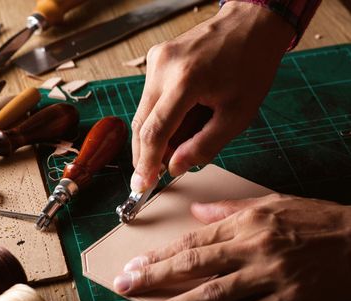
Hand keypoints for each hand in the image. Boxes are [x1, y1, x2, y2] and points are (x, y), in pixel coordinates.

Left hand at [113, 194, 350, 300]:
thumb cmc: (315, 219)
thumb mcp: (270, 203)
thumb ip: (228, 208)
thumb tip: (195, 212)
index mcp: (246, 223)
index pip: (193, 241)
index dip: (161, 254)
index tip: (135, 263)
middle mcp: (252, 248)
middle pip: (193, 266)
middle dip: (154, 278)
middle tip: (124, 287)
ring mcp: (270, 276)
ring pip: (213, 294)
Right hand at [130, 2, 294, 191]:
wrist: (250, 23)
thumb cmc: (251, 65)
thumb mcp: (238, 114)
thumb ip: (204, 146)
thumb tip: (175, 167)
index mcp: (185, 81)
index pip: (154, 131)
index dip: (146, 163)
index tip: (140, 185)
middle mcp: (163, 68)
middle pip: (141, 123)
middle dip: (147, 153)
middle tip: (156, 173)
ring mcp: (156, 61)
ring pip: (143, 112)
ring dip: (155, 135)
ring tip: (178, 144)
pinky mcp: (156, 59)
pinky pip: (150, 97)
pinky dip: (159, 116)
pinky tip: (178, 123)